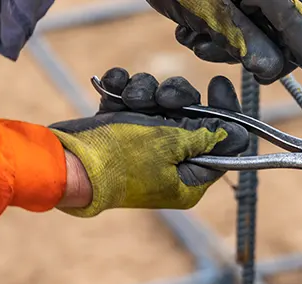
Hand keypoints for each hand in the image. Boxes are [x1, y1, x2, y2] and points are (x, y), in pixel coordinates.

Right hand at [48, 67, 249, 216]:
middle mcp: (170, 165)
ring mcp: (143, 147)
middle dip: (178, 98)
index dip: (225, 113)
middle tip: (165, 98)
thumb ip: (203, 136)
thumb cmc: (119, 158)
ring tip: (131, 99)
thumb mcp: (169, 144)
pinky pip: (132, 101)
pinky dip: (124, 90)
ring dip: (147, 92)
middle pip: (192, 119)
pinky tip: (114, 88)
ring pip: (161, 104)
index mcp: (189, 179)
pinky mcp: (120, 131)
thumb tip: (236, 135)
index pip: (223, 145)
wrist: (64, 161)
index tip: (219, 85)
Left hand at [145, 0, 301, 91]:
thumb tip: (271, 70)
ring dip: (236, 49)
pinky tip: (196, 30)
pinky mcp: (238, 1)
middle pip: (292, 35)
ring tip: (200, 41)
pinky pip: (246, 25)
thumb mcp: (210, 11)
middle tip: (244, 67)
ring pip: (267, 35)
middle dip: (267, 57)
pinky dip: (225, 36)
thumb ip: (244, 40)